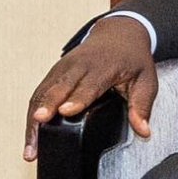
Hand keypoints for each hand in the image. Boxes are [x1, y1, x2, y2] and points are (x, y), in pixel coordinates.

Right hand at [25, 19, 157, 159]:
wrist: (119, 33)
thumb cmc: (132, 59)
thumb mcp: (146, 80)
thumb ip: (142, 106)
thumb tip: (143, 131)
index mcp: (103, 66)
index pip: (88, 84)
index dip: (76, 98)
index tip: (64, 111)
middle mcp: (79, 65)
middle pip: (60, 86)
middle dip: (47, 104)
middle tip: (38, 121)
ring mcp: (63, 68)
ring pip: (44, 91)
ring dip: (34, 116)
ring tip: (31, 145)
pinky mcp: (54, 73)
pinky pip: (39, 93)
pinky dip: (32, 113)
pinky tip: (31, 136)